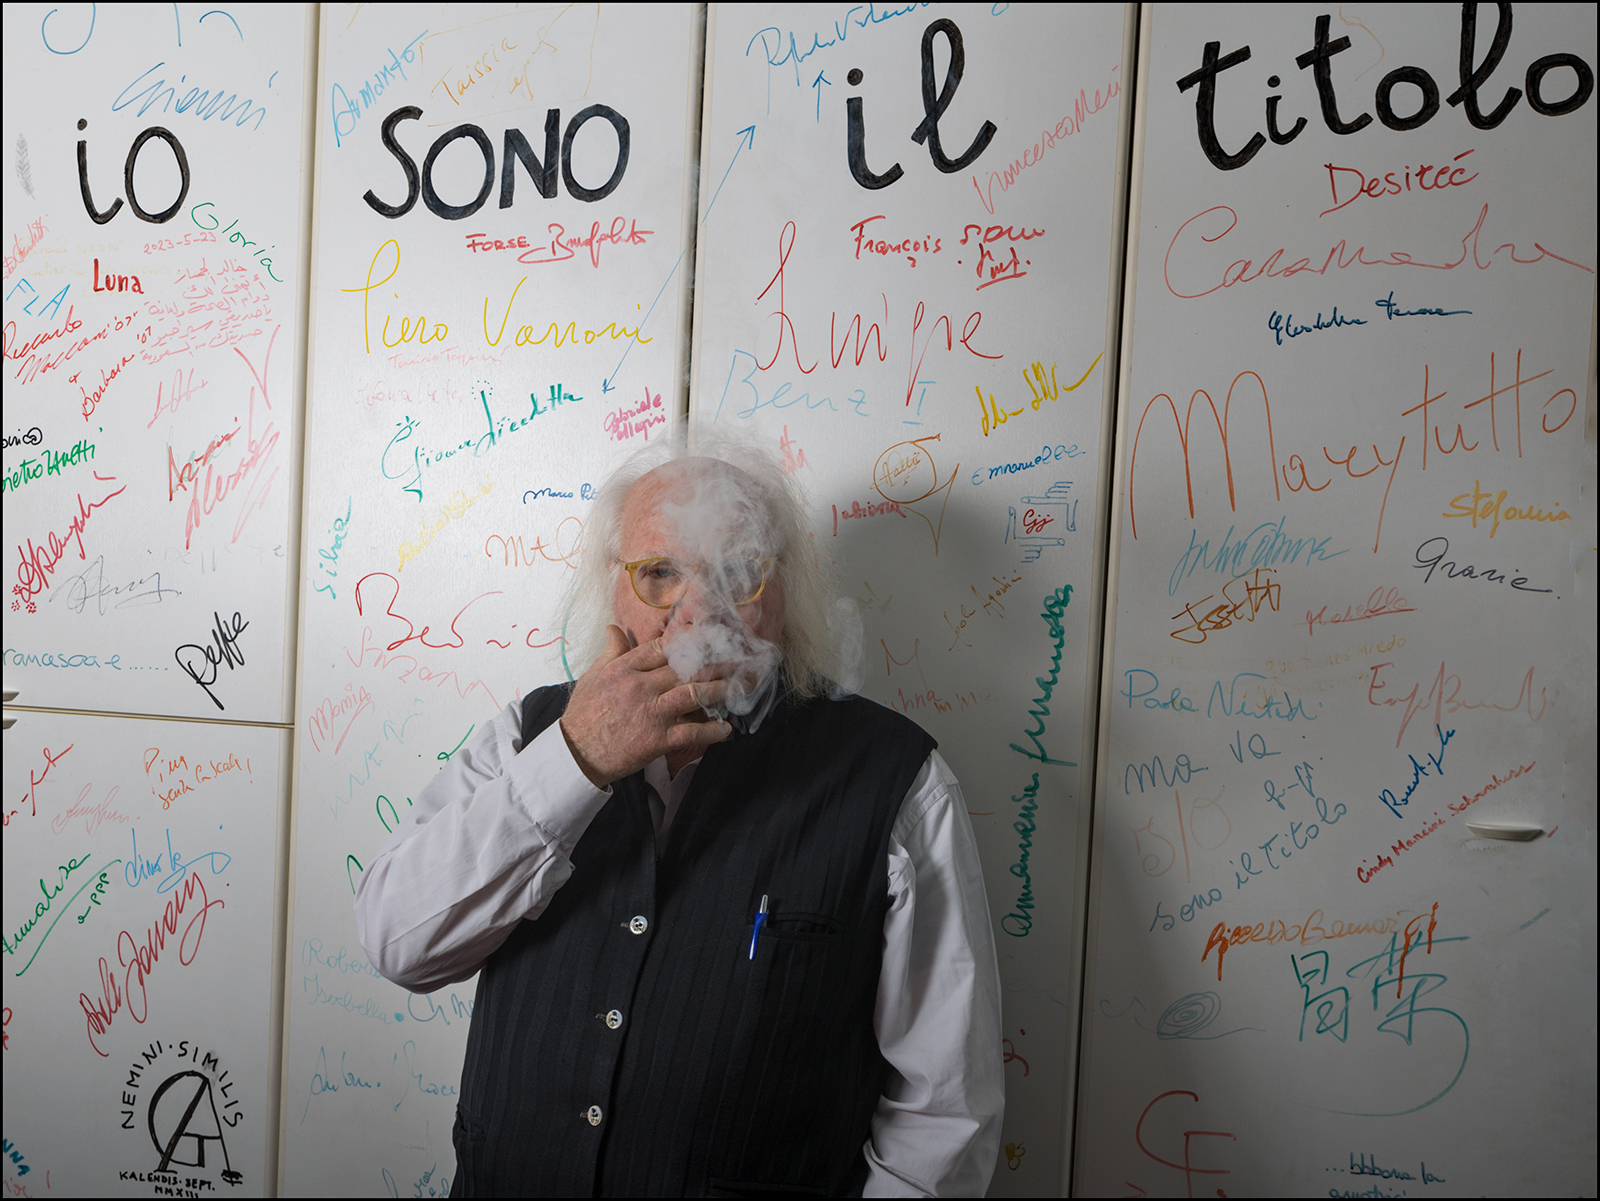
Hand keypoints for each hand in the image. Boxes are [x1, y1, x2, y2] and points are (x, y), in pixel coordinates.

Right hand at [559, 626, 731, 787]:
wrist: (575, 754)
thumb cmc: (583, 715)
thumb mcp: (593, 675)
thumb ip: (611, 651)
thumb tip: (613, 628)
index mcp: (625, 667)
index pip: (664, 647)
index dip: (691, 640)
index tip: (711, 637)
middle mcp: (641, 686)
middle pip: (686, 667)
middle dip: (715, 663)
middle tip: (738, 660)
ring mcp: (651, 712)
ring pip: (694, 694)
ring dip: (719, 690)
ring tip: (737, 688)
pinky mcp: (657, 739)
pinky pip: (692, 732)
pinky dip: (712, 731)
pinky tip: (725, 729)